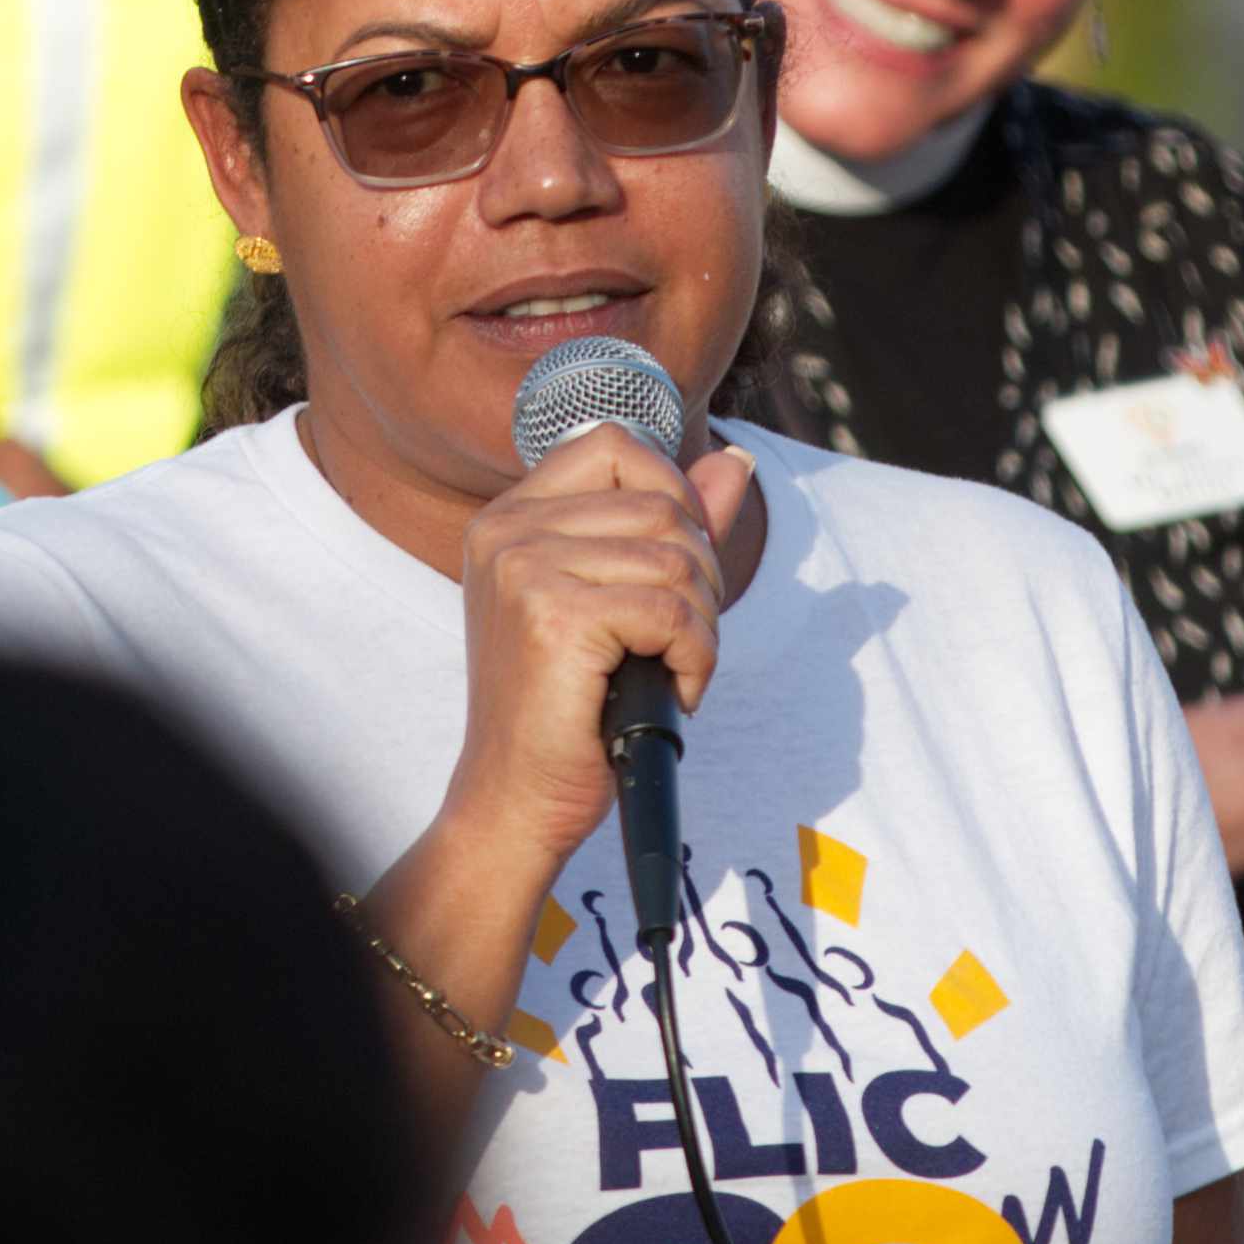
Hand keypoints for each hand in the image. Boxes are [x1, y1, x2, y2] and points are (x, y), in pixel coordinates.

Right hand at [440, 422, 755, 886]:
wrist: (517, 799)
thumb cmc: (571, 708)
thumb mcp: (623, 600)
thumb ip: (675, 526)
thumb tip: (736, 461)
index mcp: (511, 516)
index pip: (614, 444)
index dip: (672, 494)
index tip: (673, 570)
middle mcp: (508, 530)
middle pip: (660, 502)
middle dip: (700, 574)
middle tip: (679, 641)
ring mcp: (524, 567)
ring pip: (676, 557)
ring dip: (701, 624)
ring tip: (670, 669)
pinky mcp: (553, 616)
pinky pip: (673, 611)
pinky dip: (695, 658)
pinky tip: (669, 692)